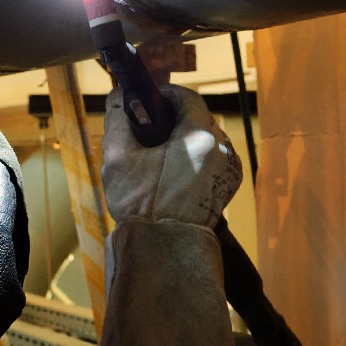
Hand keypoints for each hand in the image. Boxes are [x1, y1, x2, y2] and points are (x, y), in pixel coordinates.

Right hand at [101, 85, 240, 226]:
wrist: (165, 250)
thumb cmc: (141, 204)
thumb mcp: (118, 157)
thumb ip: (117, 118)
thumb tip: (118, 96)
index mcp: (199, 136)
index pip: (186, 97)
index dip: (164, 95)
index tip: (147, 102)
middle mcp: (221, 149)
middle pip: (196, 119)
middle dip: (171, 120)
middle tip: (146, 131)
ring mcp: (228, 170)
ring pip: (203, 141)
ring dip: (182, 141)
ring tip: (156, 157)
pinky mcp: (226, 187)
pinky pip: (209, 162)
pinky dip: (192, 160)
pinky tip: (171, 175)